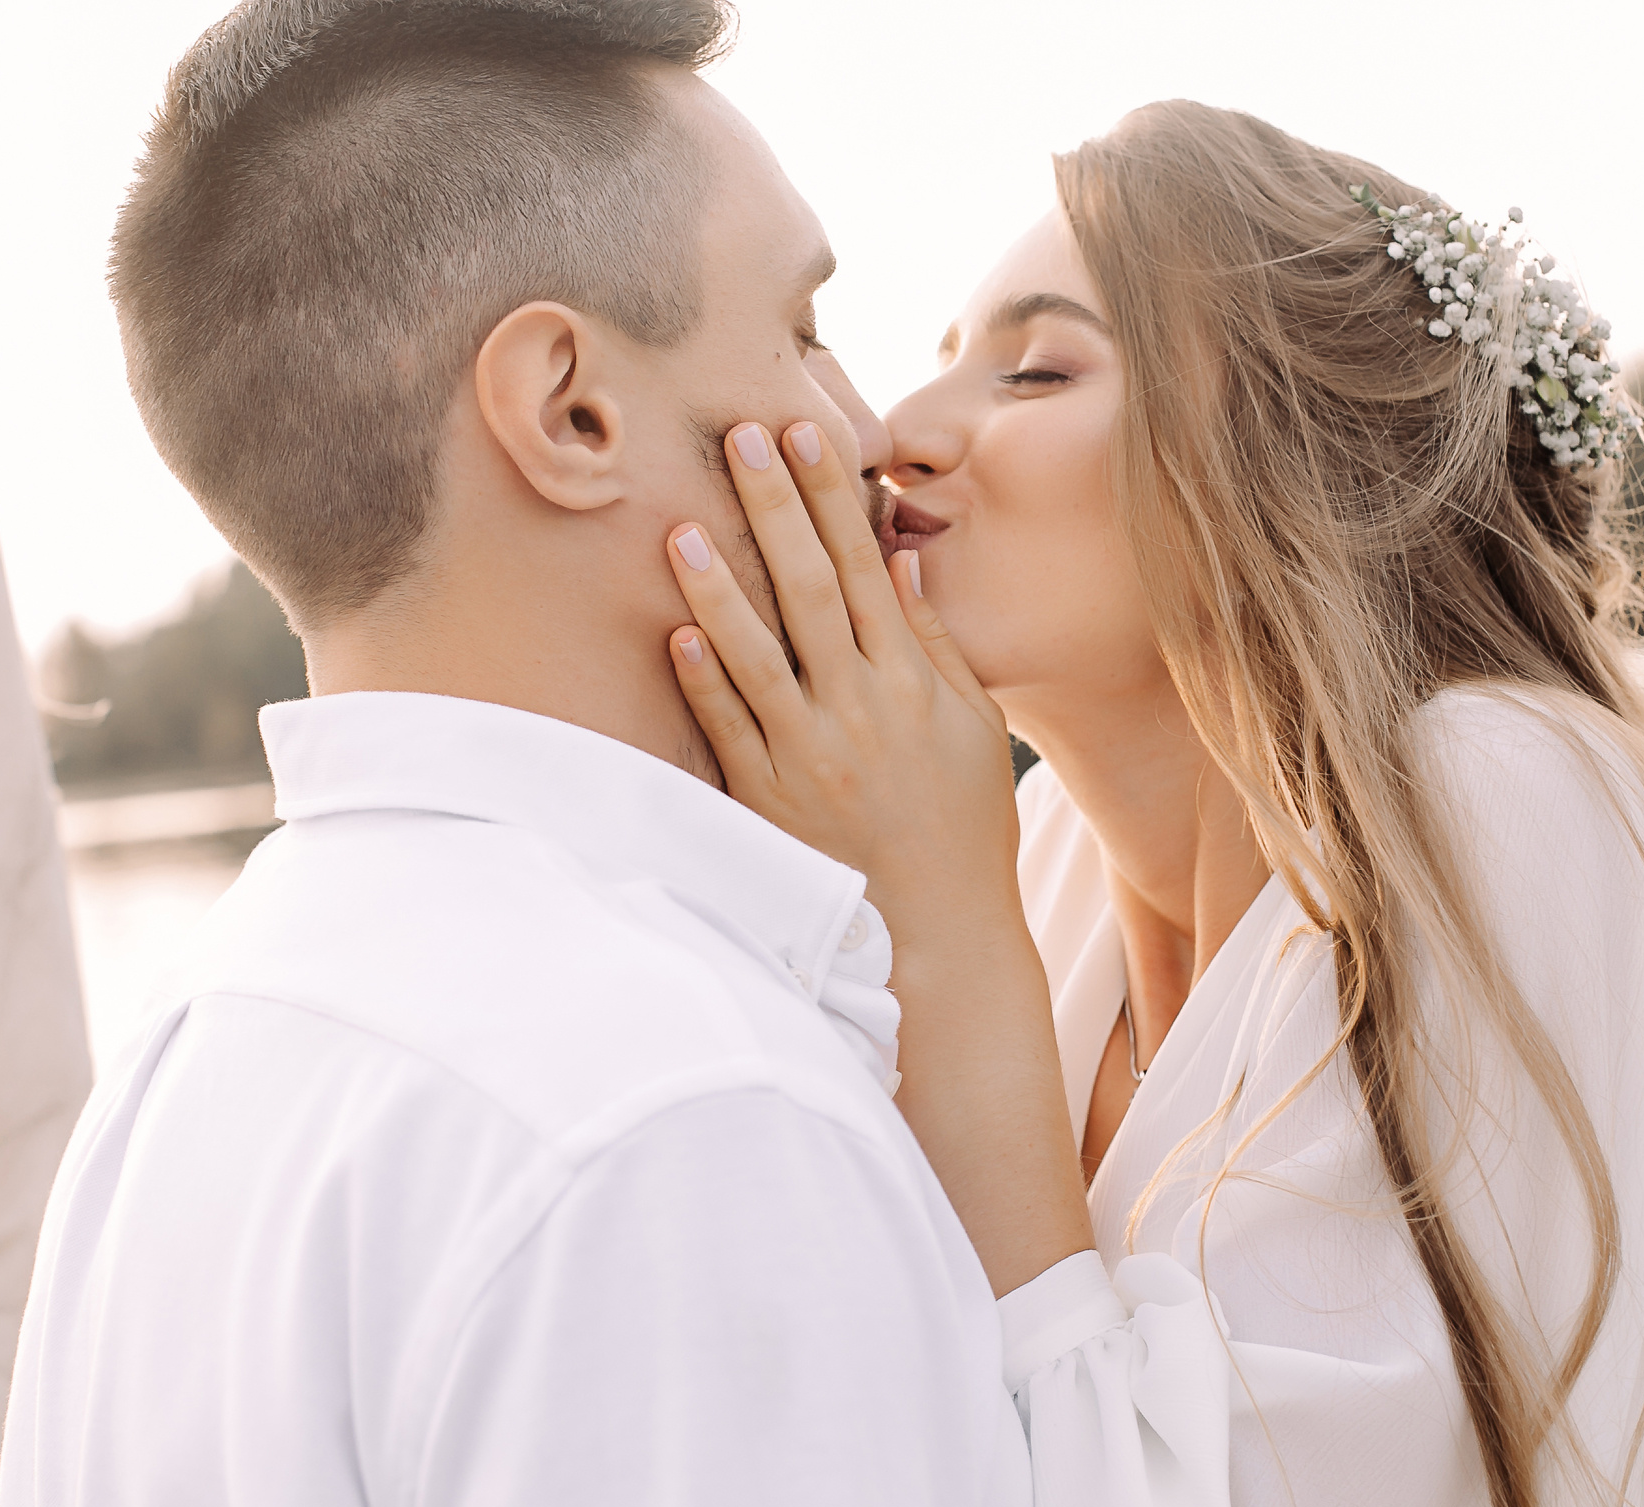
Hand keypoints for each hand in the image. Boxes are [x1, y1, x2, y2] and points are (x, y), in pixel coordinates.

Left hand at [662, 419, 1090, 1295]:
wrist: (936, 938)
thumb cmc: (958, 831)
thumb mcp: (970, 730)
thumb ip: (932, 645)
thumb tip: (895, 564)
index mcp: (915, 681)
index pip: (866, 566)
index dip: (836, 495)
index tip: (810, 431)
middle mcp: (863, 709)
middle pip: (809, 589)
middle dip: (775, 508)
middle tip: (738, 436)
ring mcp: (812, 755)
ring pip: (758, 653)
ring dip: (718, 586)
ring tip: (679, 527)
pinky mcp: (770, 801)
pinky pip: (730, 729)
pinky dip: (704, 681)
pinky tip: (674, 633)